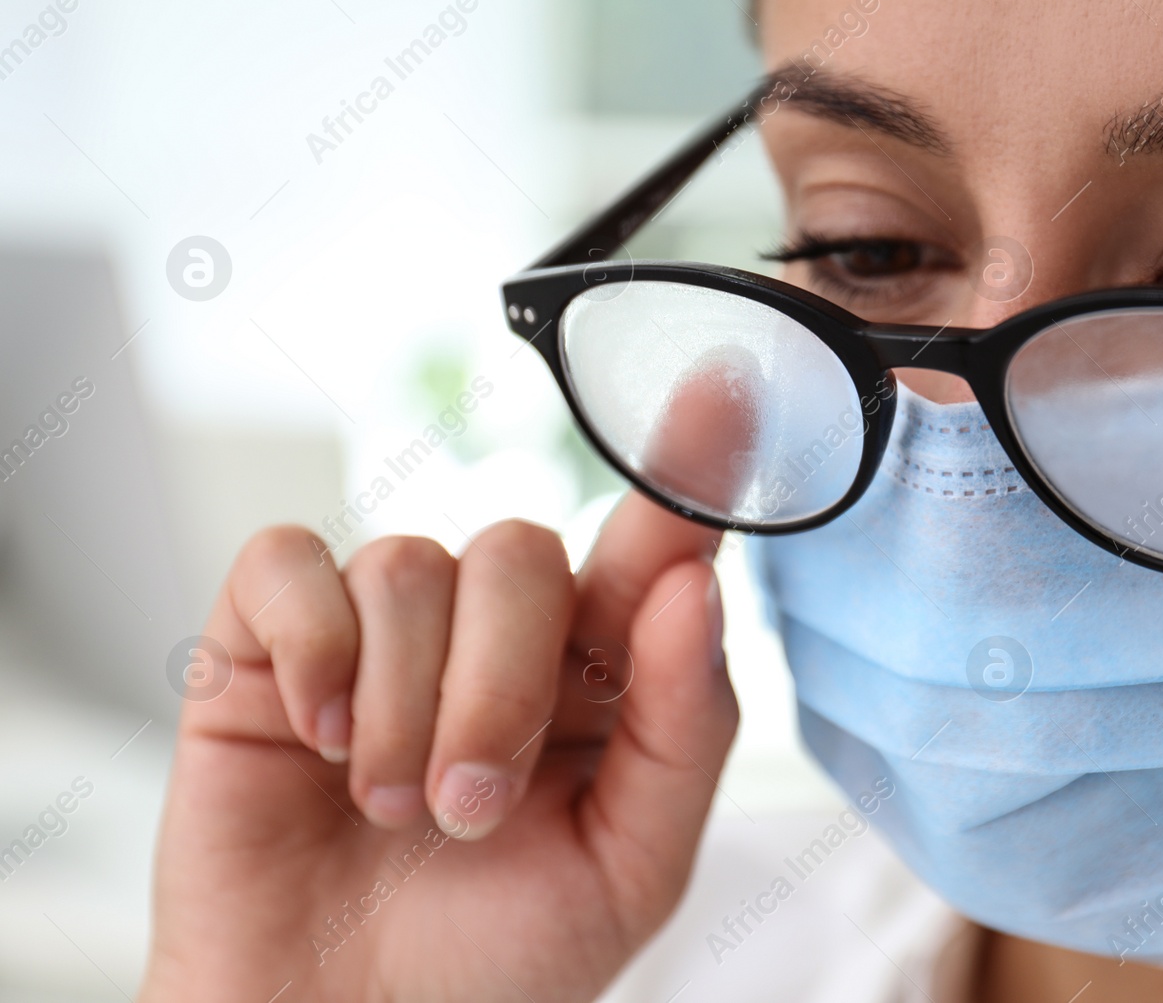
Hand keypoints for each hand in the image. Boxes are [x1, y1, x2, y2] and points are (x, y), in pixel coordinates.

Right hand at [138, 496, 736, 1001]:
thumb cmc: (494, 960)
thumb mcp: (628, 867)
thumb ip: (680, 729)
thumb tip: (692, 588)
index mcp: (596, 674)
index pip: (650, 542)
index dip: (686, 462)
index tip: (725, 387)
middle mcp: (495, 632)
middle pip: (517, 550)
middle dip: (499, 688)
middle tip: (469, 808)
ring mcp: (380, 630)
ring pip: (409, 563)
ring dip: (406, 706)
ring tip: (390, 807)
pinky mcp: (268, 642)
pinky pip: (291, 566)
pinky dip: (312, 653)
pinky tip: (316, 737)